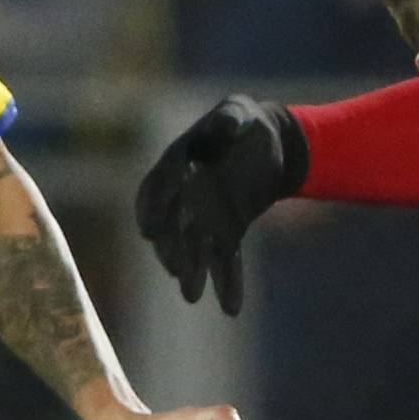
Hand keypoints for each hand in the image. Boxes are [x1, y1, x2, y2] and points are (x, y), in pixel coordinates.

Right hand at [135, 95, 307, 314]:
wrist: (269, 141)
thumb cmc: (246, 120)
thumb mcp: (238, 111)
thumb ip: (229, 119)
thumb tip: (226, 124)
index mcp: (177, 164)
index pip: (157, 189)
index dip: (151, 209)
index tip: (149, 231)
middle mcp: (184, 196)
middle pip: (172, 227)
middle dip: (171, 249)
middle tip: (174, 270)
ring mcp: (205, 217)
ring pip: (195, 249)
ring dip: (193, 272)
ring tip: (192, 296)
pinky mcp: (227, 232)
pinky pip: (225, 260)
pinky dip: (228, 282)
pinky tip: (230, 309)